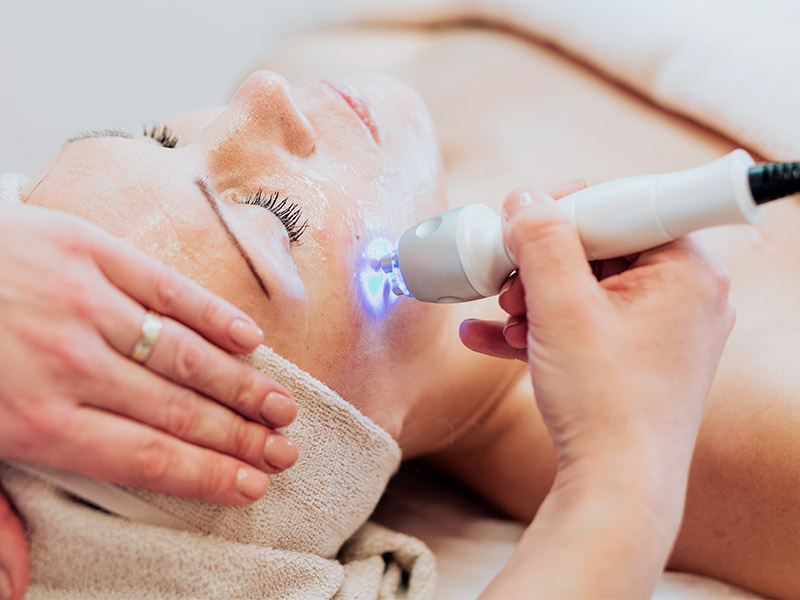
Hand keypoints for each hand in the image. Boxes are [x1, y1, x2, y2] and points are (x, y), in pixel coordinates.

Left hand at [0, 203, 299, 596]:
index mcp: (34, 420)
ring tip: (282, 407)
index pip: (147, 458)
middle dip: (241, 437)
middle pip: (178, 411)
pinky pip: (166, 287)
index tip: (254, 484)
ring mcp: (83, 301)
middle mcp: (70, 364)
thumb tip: (15, 586)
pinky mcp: (86, 248)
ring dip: (241, 385)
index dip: (209, 475)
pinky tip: (249, 339)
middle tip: (285, 452)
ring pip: (185, 353)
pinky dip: (213, 315)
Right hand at [462, 184, 733, 497]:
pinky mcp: (639, 357)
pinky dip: (543, 326)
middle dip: (541, 264)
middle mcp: (684, 295)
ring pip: (587, 287)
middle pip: (600, 247)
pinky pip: (586, 323)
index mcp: (686, 270)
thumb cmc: (604, 400)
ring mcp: (662, 329)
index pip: (622, 206)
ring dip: (535, 297)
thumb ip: (541, 241)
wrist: (616, 488)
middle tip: (507, 280)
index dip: (564, 210)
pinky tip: (488, 335)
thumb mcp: (562, 307)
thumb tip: (524, 199)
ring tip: (505, 317)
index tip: (520, 223)